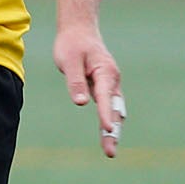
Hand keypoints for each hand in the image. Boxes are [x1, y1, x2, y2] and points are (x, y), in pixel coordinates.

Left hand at [54, 26, 124, 159]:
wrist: (79, 30)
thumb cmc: (72, 44)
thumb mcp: (69, 61)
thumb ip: (75, 82)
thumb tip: (81, 103)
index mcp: (105, 72)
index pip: (105, 96)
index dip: (106, 113)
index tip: (108, 128)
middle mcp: (112, 80)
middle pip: (115, 109)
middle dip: (113, 131)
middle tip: (109, 152)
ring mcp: (110, 85)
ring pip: (114, 111)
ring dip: (113, 130)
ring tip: (110, 150)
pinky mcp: (105, 88)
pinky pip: (109, 108)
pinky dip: (110, 122)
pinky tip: (108, 135)